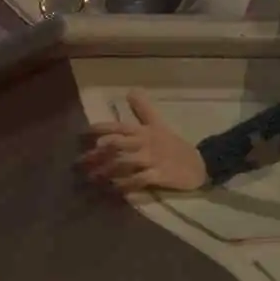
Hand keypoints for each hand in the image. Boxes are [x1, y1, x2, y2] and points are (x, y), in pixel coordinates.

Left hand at [76, 89, 208, 193]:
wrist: (199, 164)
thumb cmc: (173, 145)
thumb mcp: (158, 124)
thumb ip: (143, 110)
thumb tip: (131, 90)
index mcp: (143, 130)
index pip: (118, 126)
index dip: (100, 129)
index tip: (81, 134)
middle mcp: (144, 143)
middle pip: (117, 144)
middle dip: (97, 153)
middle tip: (79, 161)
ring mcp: (152, 159)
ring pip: (124, 162)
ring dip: (106, 170)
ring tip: (90, 177)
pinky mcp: (159, 175)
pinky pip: (139, 180)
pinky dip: (125, 185)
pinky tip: (112, 190)